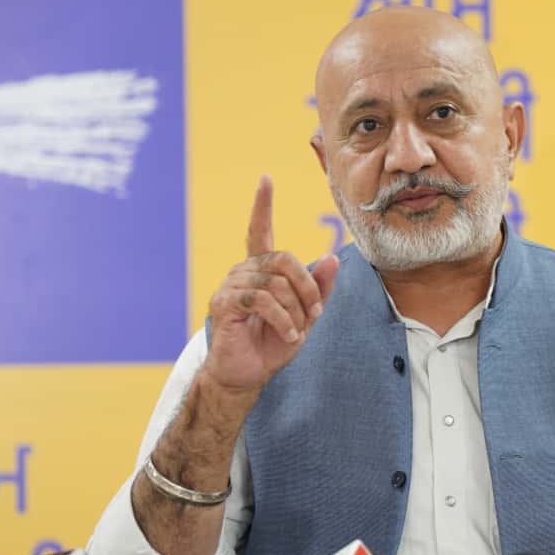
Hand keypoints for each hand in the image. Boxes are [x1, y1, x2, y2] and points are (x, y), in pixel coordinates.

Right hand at [202, 175, 339, 399]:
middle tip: (315, 313)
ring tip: (297, 332)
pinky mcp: (223, 304)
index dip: (262, 204)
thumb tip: (331, 257)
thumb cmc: (272, 344)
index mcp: (260, 270)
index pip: (259, 230)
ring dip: (295, 310)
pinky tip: (288, 335)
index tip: (265, 179)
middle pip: (283, 259)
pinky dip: (282, 319)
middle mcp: (242, 271)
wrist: (248, 375)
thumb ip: (318, 287)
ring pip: (275, 283)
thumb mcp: (305, 315)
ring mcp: (230, 286)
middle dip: (307, 287)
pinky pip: (261, 300)